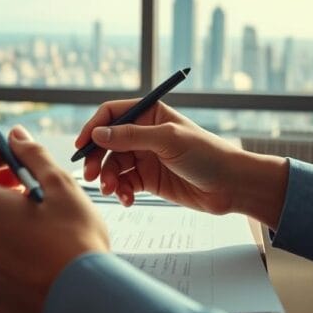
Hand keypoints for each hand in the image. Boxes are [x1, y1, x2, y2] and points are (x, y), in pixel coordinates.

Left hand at [0, 126, 108, 312]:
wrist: (84, 302)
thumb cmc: (75, 243)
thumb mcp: (60, 187)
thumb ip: (33, 156)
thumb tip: (17, 136)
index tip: (15, 159)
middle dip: (3, 194)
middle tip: (35, 196)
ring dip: (4, 227)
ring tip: (40, 232)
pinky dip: (6, 258)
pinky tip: (35, 260)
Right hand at [76, 100, 288, 225]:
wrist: (231, 186)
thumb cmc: (207, 154)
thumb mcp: (168, 140)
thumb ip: (131, 136)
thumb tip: (98, 133)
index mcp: (150, 114)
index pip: (111, 114)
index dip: (93, 127)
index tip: (82, 145)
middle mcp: (144, 133)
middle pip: (106, 142)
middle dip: (97, 158)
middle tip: (92, 175)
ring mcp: (145, 157)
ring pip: (113, 165)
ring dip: (108, 178)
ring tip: (112, 190)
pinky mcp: (147, 179)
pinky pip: (123, 183)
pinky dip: (121, 191)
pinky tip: (127, 199)